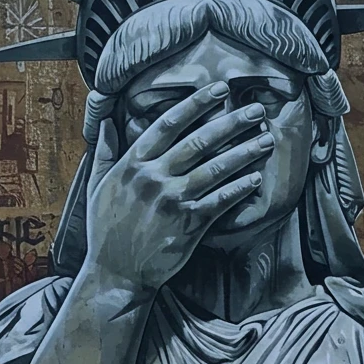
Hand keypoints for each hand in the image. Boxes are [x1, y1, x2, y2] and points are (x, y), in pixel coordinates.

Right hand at [82, 81, 274, 291]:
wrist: (116, 274)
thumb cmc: (106, 229)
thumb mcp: (98, 186)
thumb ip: (105, 152)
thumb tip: (106, 120)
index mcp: (133, 164)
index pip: (168, 124)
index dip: (196, 104)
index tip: (219, 90)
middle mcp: (153, 178)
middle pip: (198, 142)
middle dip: (231, 123)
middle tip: (255, 110)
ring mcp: (172, 201)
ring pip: (214, 169)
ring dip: (243, 152)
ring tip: (265, 139)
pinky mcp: (188, 225)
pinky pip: (220, 201)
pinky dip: (239, 188)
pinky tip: (256, 178)